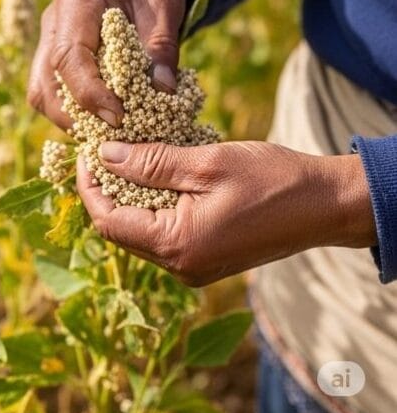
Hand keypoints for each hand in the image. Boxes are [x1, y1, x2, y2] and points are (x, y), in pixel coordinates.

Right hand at [28, 0, 184, 129]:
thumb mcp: (166, 7)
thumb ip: (162, 47)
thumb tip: (162, 93)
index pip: (68, 56)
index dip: (89, 93)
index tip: (119, 117)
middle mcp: (53, 19)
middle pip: (45, 81)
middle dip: (75, 116)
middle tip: (114, 135)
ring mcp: (48, 36)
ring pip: (40, 91)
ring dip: (70, 118)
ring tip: (109, 131)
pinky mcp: (53, 52)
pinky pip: (50, 90)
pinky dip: (72, 111)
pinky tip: (102, 119)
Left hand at [77, 140, 377, 286]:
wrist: (326, 205)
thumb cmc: (271, 181)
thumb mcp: (204, 163)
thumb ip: (150, 162)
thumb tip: (104, 156)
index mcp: (177, 246)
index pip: (108, 220)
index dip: (89, 185)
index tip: (85, 150)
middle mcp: (181, 266)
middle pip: (119, 228)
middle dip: (105, 188)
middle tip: (102, 147)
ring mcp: (194, 265)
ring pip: (140, 229)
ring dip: (129, 193)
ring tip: (126, 152)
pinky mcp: (207, 257)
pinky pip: (163, 231)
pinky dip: (152, 202)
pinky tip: (155, 170)